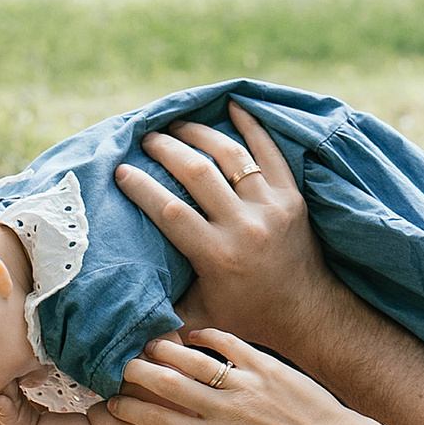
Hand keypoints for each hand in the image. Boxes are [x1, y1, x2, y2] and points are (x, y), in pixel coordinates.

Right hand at [107, 328, 357, 424]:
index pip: (156, 420)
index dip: (128, 408)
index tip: (113, 401)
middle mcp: (225, 411)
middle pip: (165, 383)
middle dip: (137, 372)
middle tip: (124, 365)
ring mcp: (246, 385)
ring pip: (192, 359)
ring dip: (165, 349)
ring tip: (152, 346)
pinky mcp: (267, 366)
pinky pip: (228, 343)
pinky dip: (206, 336)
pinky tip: (193, 336)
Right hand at [112, 104, 331, 340]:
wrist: (306, 313)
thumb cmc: (246, 316)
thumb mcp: (198, 317)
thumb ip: (160, 308)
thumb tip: (117, 300)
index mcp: (218, 256)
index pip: (171, 211)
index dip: (141, 187)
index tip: (121, 171)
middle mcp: (246, 227)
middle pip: (198, 173)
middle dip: (167, 149)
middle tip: (147, 138)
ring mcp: (273, 207)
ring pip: (232, 155)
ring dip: (200, 134)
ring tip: (178, 125)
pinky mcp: (293, 197)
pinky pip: (271, 151)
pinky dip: (252, 126)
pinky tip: (232, 107)